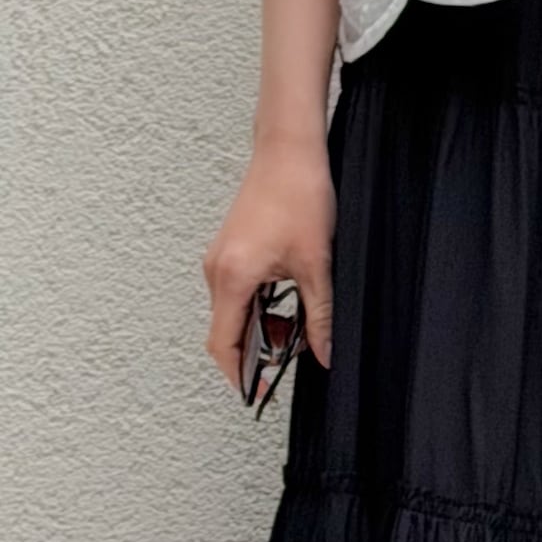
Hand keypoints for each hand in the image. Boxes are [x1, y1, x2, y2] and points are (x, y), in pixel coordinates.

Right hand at [202, 133, 336, 398]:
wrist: (290, 149)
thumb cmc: (300, 195)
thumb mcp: (318, 264)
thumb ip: (319, 316)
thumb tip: (325, 354)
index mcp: (232, 278)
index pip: (223, 347)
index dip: (241, 375)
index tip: (260, 392)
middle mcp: (216, 271)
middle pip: (227, 332)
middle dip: (258, 351)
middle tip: (293, 356)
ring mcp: (220, 259)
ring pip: (233, 312)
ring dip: (262, 326)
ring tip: (299, 325)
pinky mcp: (230, 249)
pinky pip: (237, 292)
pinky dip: (259, 306)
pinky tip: (290, 299)